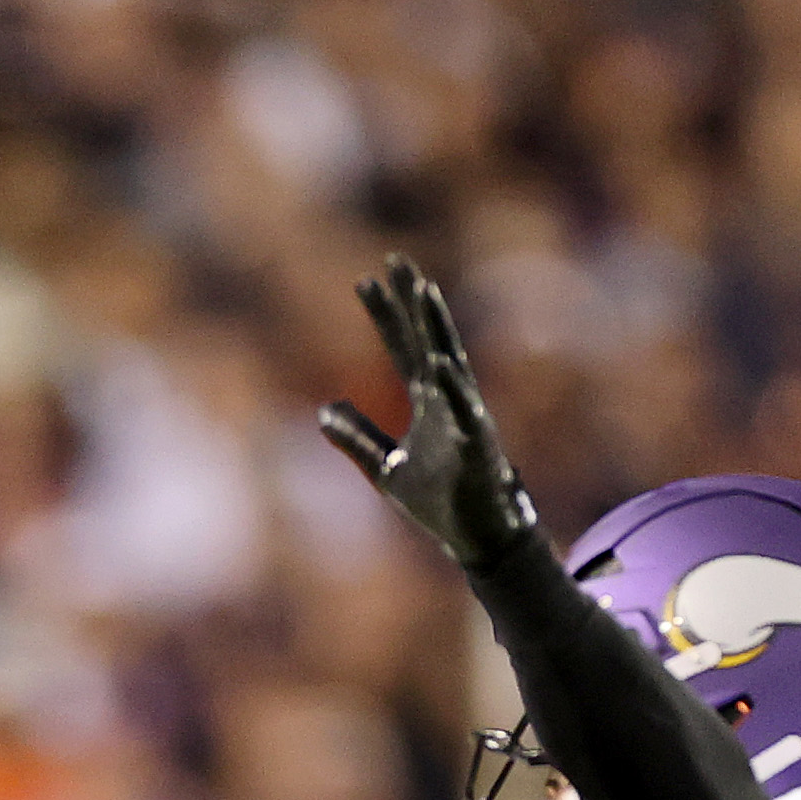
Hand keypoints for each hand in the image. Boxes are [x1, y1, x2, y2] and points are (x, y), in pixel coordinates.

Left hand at [317, 254, 542, 574]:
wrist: (478, 538)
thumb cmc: (440, 502)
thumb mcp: (387, 469)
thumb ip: (358, 438)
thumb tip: (323, 411)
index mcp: (427, 403)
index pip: (402, 347)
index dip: (384, 315)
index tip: (365, 281)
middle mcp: (447, 400)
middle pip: (425, 341)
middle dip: (410, 302)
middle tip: (396, 261)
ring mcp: (465, 418)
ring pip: (450, 363)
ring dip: (436, 328)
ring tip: (424, 291)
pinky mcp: (477, 446)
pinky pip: (465, 414)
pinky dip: (454, 389)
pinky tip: (441, 363)